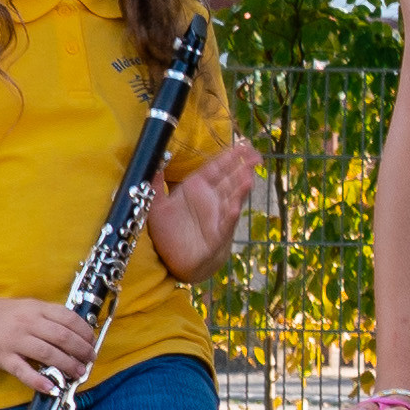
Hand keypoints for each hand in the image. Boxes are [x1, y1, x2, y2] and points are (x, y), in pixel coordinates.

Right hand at [0, 293, 101, 398]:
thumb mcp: (25, 307)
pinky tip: (51, 387)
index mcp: (35, 309)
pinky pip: (24, 371)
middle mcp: (27, 323)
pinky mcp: (2, 357)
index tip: (92, 341)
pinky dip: (39, 380)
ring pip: (48, 354)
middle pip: (62, 337)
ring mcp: (14, 340)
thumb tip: (72, 331)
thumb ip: (46, 316)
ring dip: (68, 365)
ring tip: (78, 373)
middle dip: (82, 350)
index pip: (68, 318)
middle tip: (90, 360)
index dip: (84, 331)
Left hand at [143, 141, 265, 278]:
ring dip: (240, 189)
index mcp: (197, 189)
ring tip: (248, 177)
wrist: (177, 263)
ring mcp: (217, 216)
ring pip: (232, 198)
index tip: (242, 145)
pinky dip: (229, 215)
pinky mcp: (217, 235)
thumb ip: (155, 185)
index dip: (229, 157)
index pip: (216, 168)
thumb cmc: (170, 234)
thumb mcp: (157, 207)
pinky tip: (234, 206)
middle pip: (229, 179)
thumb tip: (153, 162)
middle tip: (255, 156)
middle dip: (243, 168)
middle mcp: (211, 200)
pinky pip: (225, 223)